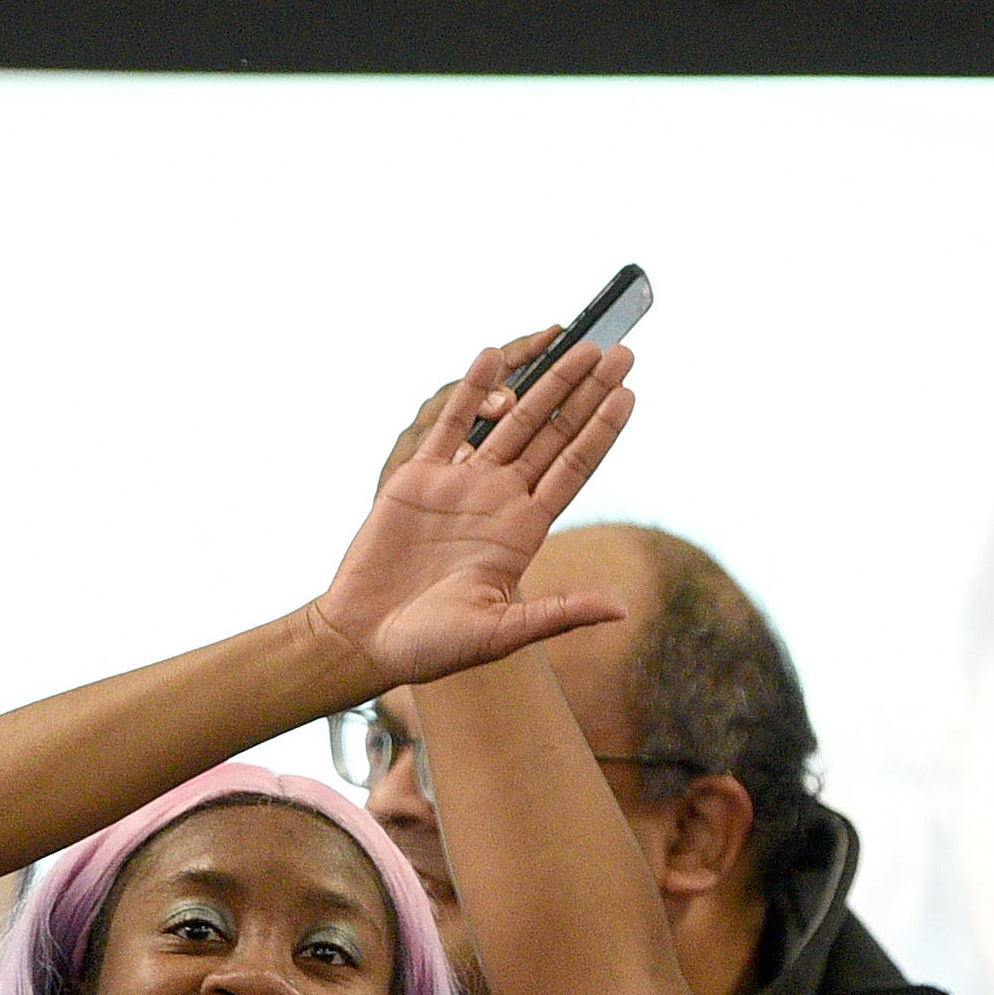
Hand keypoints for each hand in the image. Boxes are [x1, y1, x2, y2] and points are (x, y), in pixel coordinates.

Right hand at [305, 335, 634, 695]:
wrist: (364, 639)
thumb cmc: (430, 649)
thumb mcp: (501, 635)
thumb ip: (558, 614)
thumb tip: (621, 611)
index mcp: (523, 533)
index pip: (573, 469)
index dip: (602, 431)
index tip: (629, 393)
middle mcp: (499, 501)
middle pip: (554, 434)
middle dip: (587, 393)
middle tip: (622, 351)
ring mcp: (460, 486)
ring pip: (512, 420)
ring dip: (545, 382)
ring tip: (579, 344)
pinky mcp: (418, 479)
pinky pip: (449, 425)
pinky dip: (471, 390)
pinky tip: (495, 356)